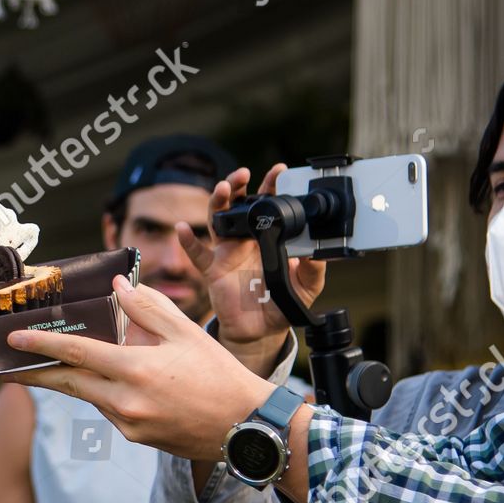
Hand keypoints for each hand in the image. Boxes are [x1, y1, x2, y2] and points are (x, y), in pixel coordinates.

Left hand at [8, 276, 280, 460]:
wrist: (244, 427)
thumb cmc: (219, 374)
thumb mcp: (186, 334)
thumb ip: (147, 309)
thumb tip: (117, 287)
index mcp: (136, 370)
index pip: (76, 354)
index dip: (40, 346)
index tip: (12, 339)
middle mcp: (125, 401)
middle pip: (67, 382)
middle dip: (34, 373)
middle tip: (6, 365)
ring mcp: (127, 424)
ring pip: (87, 395)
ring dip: (71, 379)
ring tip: (53, 363)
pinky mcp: (133, 437)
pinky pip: (107, 409)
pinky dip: (102, 392)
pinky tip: (110, 381)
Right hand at [177, 164, 325, 350]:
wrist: (261, 331)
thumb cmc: (280, 305)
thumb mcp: (306, 286)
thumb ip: (314, 269)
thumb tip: (320, 252)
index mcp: (268, 239)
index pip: (269, 206)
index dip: (271, 186)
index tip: (279, 171)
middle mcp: (245, 241)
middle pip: (238, 205)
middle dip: (238, 186)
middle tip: (242, 174)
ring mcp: (227, 254)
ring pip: (217, 221)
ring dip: (218, 202)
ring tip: (222, 188)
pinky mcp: (213, 271)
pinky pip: (197, 254)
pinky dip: (188, 242)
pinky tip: (183, 229)